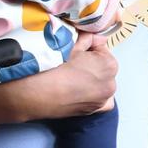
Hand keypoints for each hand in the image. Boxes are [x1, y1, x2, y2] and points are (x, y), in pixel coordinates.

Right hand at [0, 41, 117, 122]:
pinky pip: (102, 101)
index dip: (88, 47)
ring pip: (101, 83)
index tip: (76, 49)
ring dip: (93, 79)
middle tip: (72, 63)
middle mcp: (111, 83)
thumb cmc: (53, 66)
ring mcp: (103, 99)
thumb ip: (88, 38)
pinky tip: (81, 91)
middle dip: (91, 63)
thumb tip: (98, 37)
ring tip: (73, 77)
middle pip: (102, 67)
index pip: (101, 49)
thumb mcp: (71, 44)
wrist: (36, 92)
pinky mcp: (93, 111)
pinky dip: (95, 96)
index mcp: (109, 64)